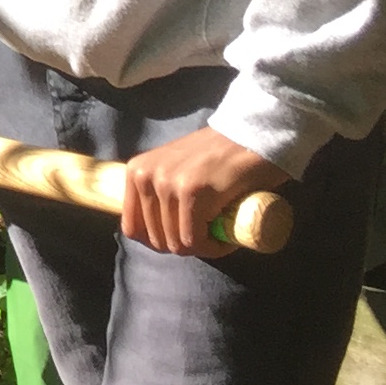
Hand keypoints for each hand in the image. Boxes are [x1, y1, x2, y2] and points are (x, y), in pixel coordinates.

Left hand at [121, 126, 290, 257]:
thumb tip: (153, 229)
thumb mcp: (175, 167)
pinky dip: (212, 248)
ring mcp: (167, 184)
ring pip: (176, 243)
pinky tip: (226, 240)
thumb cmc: (218, 157)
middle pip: (156, 239)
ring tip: (220, 235)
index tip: (184, 239)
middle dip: (183, 246)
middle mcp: (145, 177)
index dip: (159, 242)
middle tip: (208, 237)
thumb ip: (158, 188)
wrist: (253, 135)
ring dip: (200, 248)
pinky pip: (194, 240)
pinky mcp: (192, 193)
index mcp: (136, 172)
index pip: (133, 228)